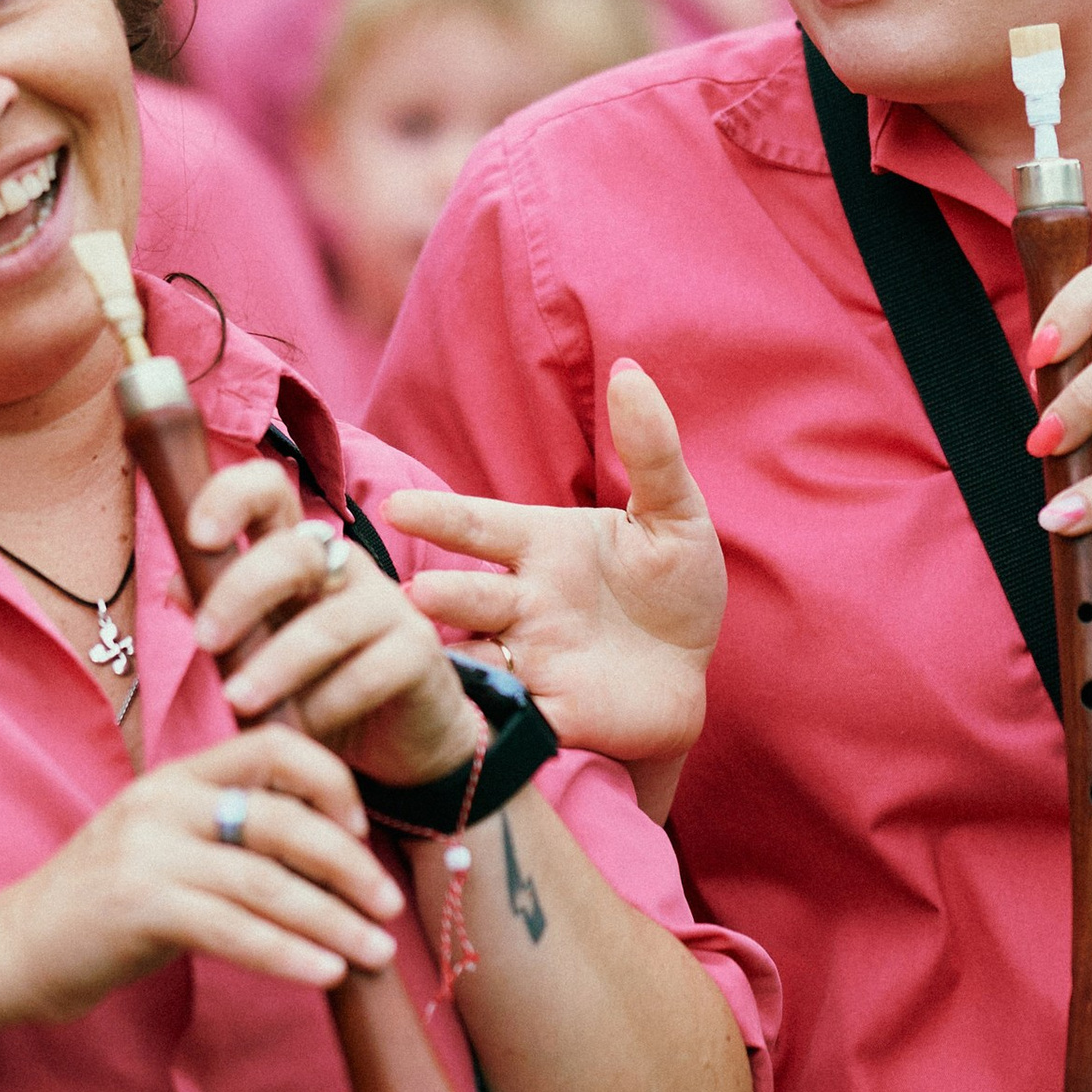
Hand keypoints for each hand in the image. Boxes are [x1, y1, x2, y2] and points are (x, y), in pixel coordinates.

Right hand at [0, 726, 408, 1015]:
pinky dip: (289, 953)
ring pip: (267, 880)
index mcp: (174, 779)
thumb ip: (223, 840)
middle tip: (389, 907)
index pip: (271, 747)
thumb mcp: (160, 851)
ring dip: (332, 920)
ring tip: (376, 954)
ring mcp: (147, 853)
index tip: (360, 829)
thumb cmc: (96, 911)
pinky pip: (235, 930)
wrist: (6, 950)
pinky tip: (326, 975)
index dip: (328, 781)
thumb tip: (323, 861)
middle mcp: (162, 803)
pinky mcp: (138, 907)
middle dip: (348, 864)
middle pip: (282, 819)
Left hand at [184, 457, 478, 788]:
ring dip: (276, 663)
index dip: (232, 498)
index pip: (269, 493)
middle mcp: (342, 566)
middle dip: (241, 592)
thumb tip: (176, 583)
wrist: (400, 736)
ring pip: (328, 621)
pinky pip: (367, 672)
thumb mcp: (257, 653)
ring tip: (238, 702)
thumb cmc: (317, 686)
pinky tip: (299, 729)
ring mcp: (387, 604)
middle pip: (293, 552)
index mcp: (295, 553)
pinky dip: (325, 705)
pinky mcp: (419, 650)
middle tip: (205, 641)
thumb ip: (222, 617)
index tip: (199, 536)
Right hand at [381, 363, 724, 822]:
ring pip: (475, 656)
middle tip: (418, 598)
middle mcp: (521, 602)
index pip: (481, 527)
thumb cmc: (673, 586)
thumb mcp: (675, 514)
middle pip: (469, 596)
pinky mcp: (548, 714)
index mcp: (541, 545)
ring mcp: (529, 660)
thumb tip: (630, 370)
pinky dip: (483, 718)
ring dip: (452, 660)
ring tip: (428, 660)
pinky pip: (505, 715)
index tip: (399, 509)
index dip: (441, 518)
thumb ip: (651, 449)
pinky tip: (467, 721)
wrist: (692, 672)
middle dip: (444, 598)